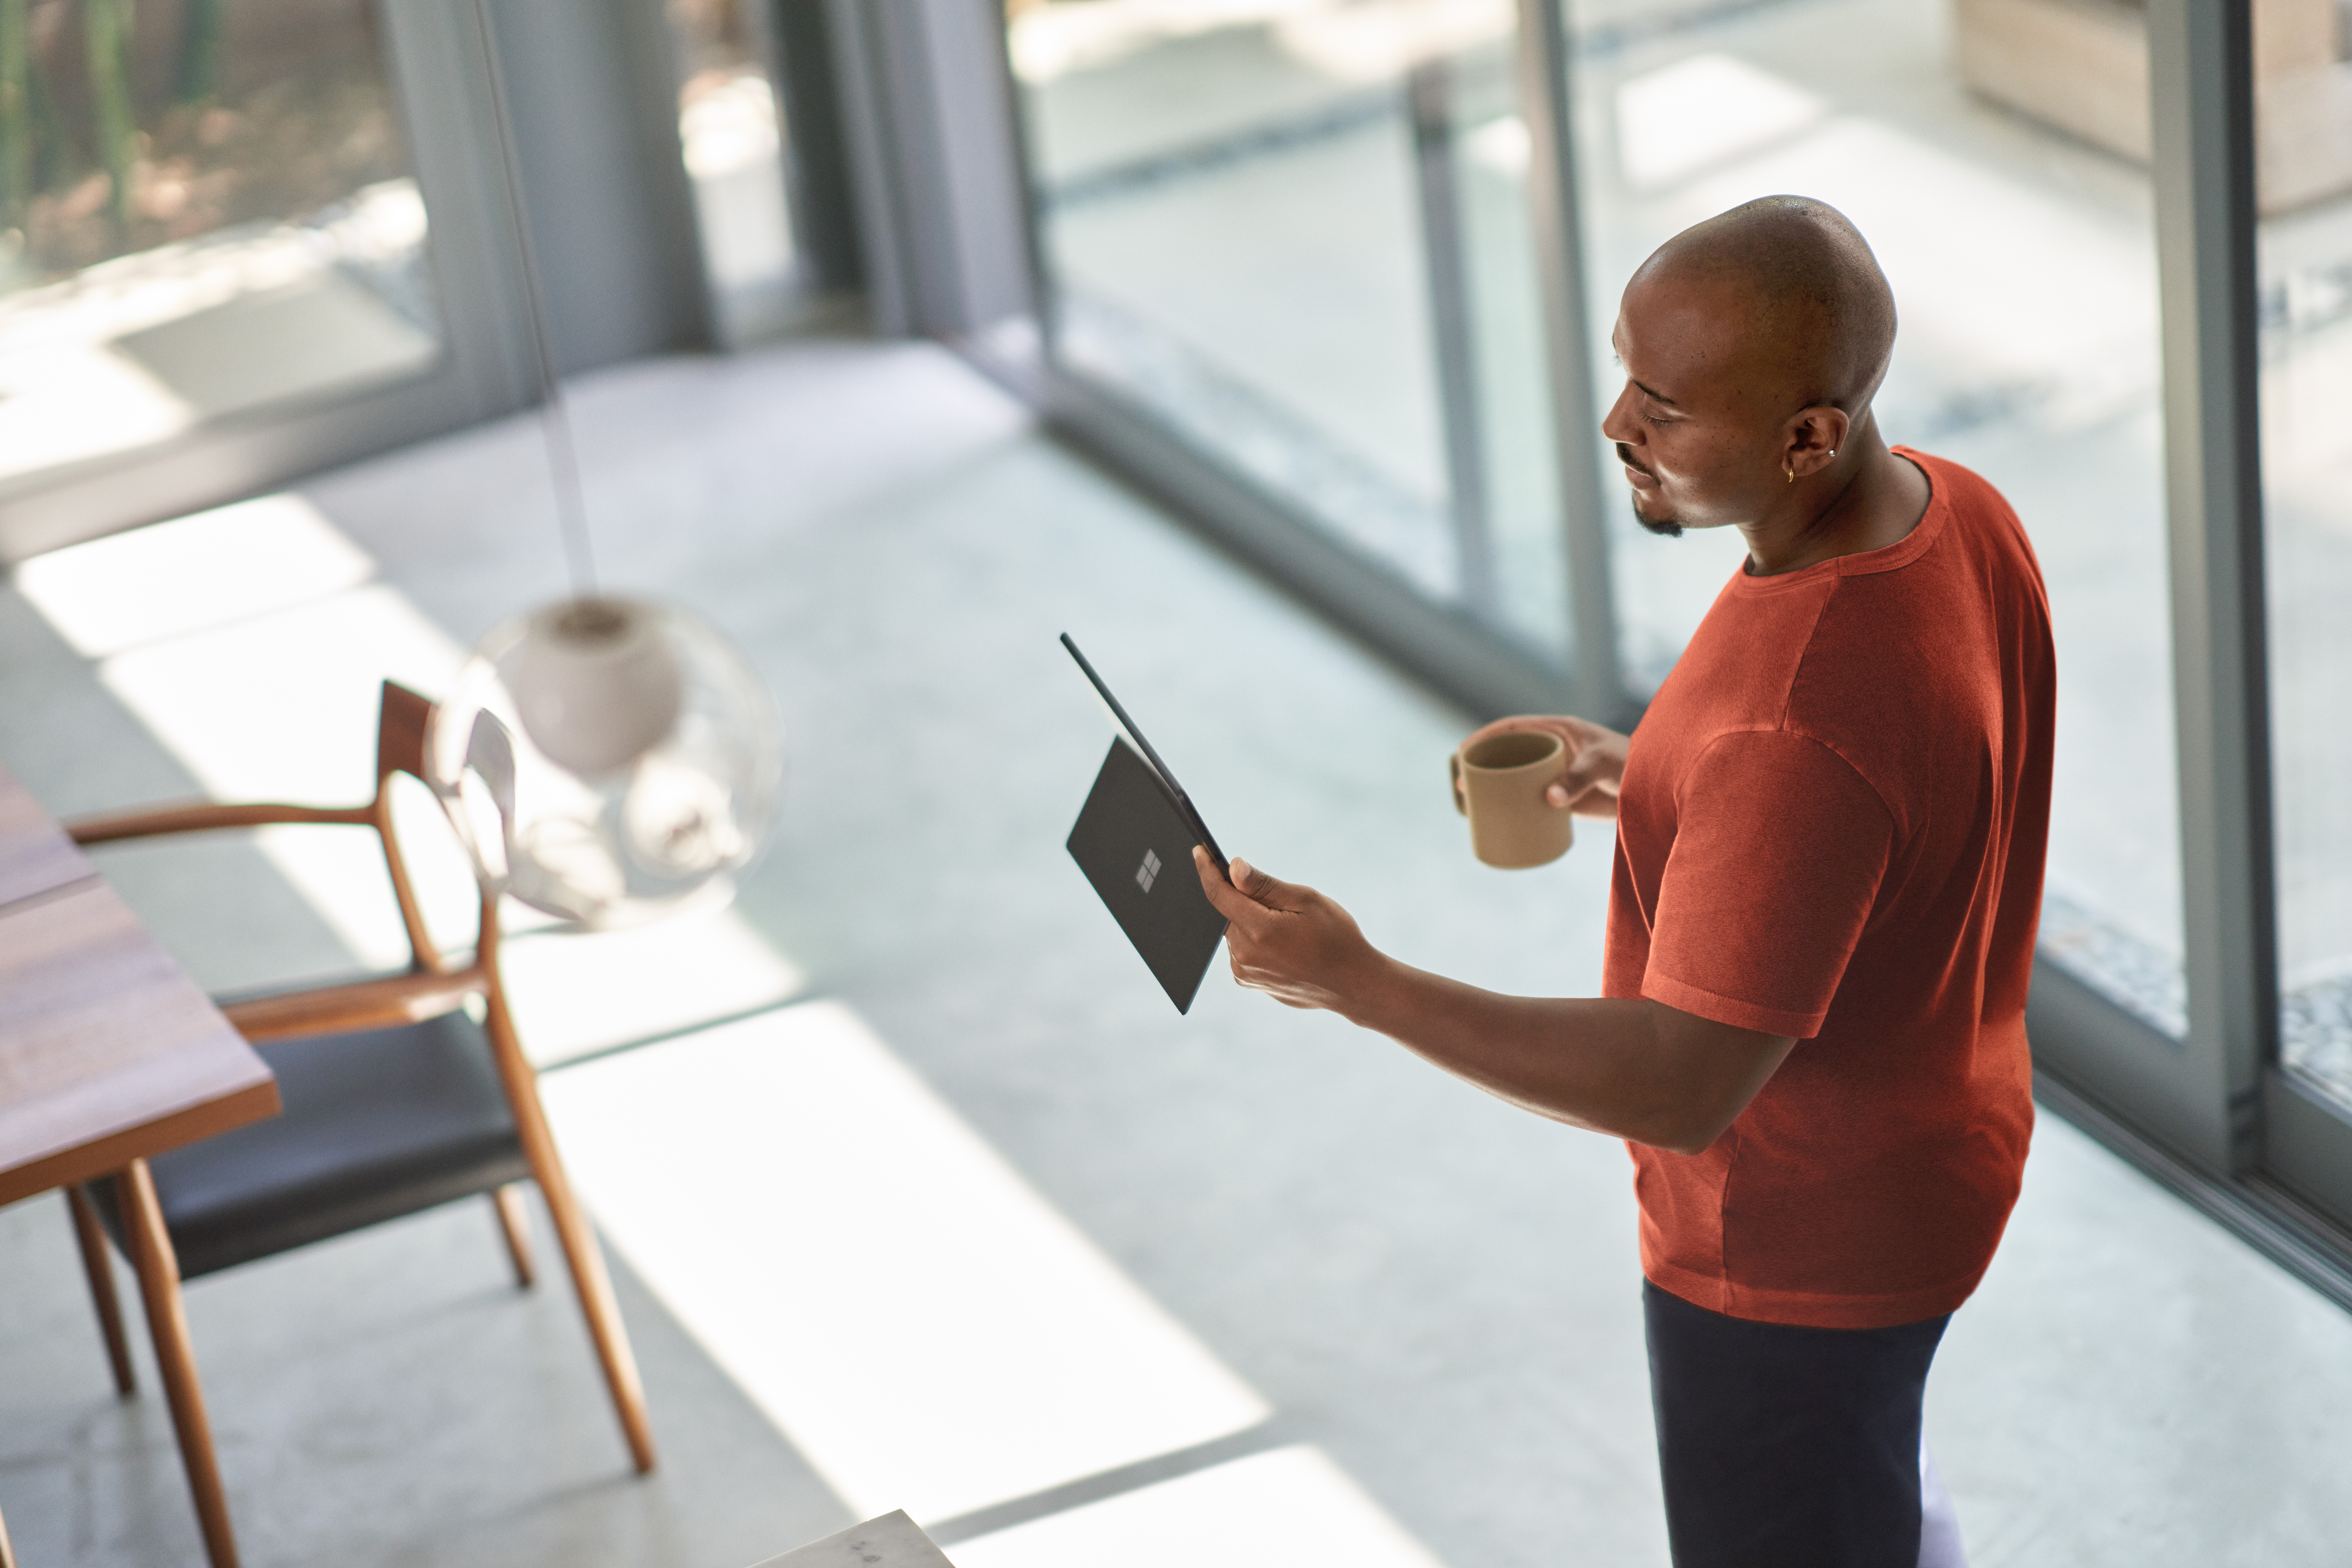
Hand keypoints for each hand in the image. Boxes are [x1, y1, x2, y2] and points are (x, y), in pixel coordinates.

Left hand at [1193, 848, 1383, 1012]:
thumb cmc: (1337, 937)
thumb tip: (1233, 867)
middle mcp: (1245, 954)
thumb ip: (1265, 885)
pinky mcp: (1249, 981)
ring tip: (1284, 923)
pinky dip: (1252, 938)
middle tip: (1265, 891)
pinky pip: (1241, 950)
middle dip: (1238, 895)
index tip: (1199, 851)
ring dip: (1247, 919)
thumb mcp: (1306, 900)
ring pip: (1234, 931)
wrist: (1353, 984)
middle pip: (1226, 913)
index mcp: (1260, 930)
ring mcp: (1245, 971)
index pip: (1219, 894)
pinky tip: (1281, 941)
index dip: (1207, 869)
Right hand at [1461, 713, 1627, 815]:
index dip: (1486, 736)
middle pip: (1509, 754)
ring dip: (1494, 789)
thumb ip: (1578, 777)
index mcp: (1558, 731)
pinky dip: (1514, 809)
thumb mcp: (1603, 763)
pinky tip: (1499, 819)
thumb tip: (1549, 799)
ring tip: (1471, 804)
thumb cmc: (1633, 763)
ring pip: (1517, 779)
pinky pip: (1532, 802)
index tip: (1464, 749)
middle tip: (1462, 783)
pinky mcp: (1564, 799)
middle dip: (1482, 765)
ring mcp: (1556, 775)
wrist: (1658, 788)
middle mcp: (1553, 751)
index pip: (1513, 728)